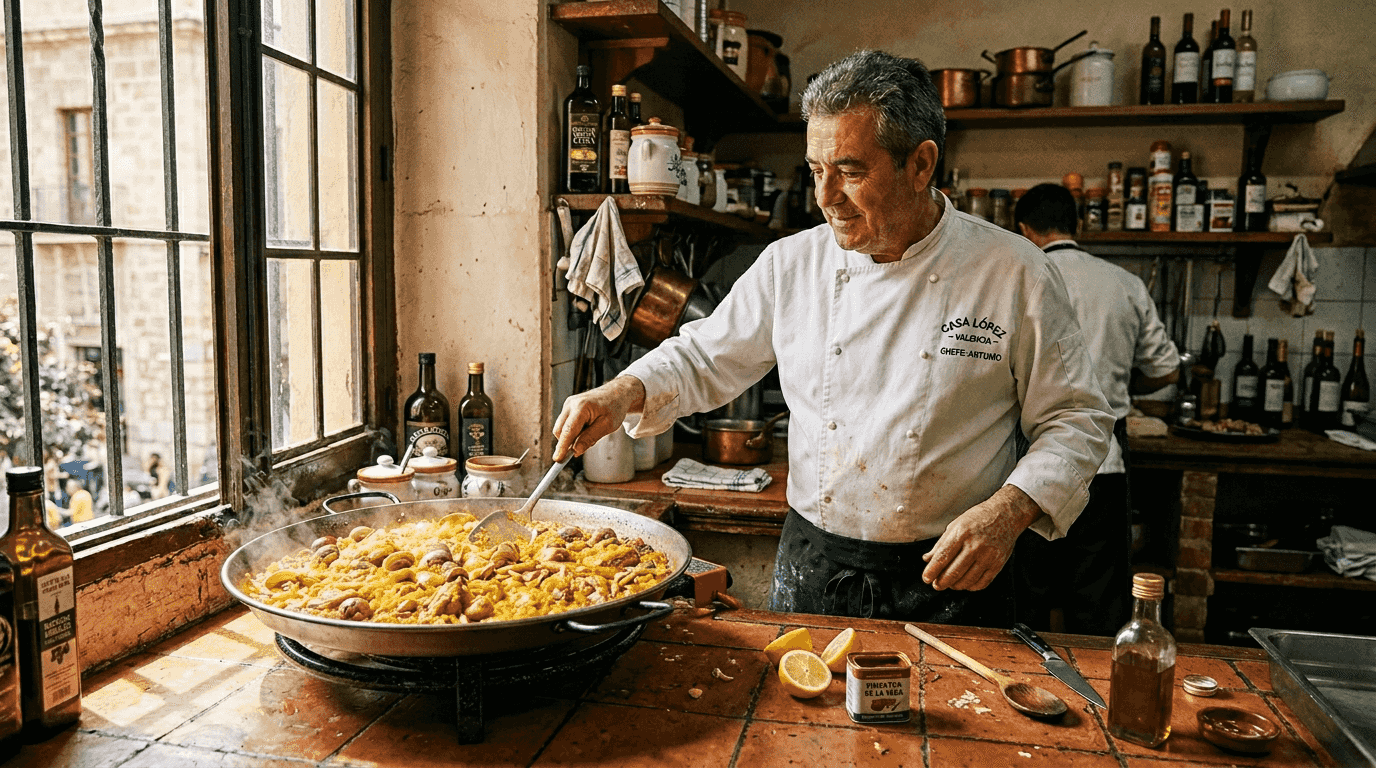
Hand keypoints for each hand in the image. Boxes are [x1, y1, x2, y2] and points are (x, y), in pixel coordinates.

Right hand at [553, 376, 646, 460]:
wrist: (616, 393)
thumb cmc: (614, 408)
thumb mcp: (607, 426)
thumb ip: (590, 438)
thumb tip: (575, 451)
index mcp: (581, 407)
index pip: (568, 431)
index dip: (562, 447)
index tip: (558, 459)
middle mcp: (571, 404)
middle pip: (560, 430)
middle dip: (568, 442)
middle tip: (585, 446)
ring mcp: (568, 404)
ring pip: (561, 428)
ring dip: (572, 437)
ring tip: (592, 431)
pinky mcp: (568, 407)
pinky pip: (566, 424)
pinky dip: (574, 431)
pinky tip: (587, 427)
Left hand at [921, 485, 1042, 590]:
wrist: (1007, 514)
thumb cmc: (979, 518)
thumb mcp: (956, 525)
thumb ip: (941, 543)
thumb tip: (927, 559)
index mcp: (961, 533)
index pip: (942, 557)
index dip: (932, 571)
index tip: (926, 578)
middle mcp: (975, 545)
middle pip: (953, 572)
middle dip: (941, 582)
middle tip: (936, 585)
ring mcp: (988, 556)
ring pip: (967, 580)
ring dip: (955, 586)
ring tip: (950, 584)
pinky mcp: (998, 564)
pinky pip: (982, 583)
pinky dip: (971, 587)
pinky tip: (966, 583)